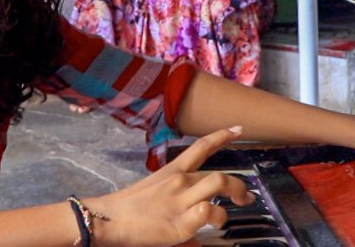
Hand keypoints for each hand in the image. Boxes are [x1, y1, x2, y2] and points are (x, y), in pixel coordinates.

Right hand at [87, 127, 253, 246]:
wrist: (108, 220)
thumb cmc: (127, 209)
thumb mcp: (153, 193)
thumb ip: (177, 197)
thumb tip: (196, 220)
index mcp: (172, 171)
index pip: (200, 147)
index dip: (222, 136)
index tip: (238, 129)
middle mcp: (179, 181)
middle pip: (220, 174)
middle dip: (240, 185)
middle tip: (246, 196)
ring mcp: (181, 200)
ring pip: (220, 184)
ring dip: (235, 196)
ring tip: (236, 208)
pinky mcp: (181, 222)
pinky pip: (210, 212)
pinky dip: (217, 218)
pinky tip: (214, 224)